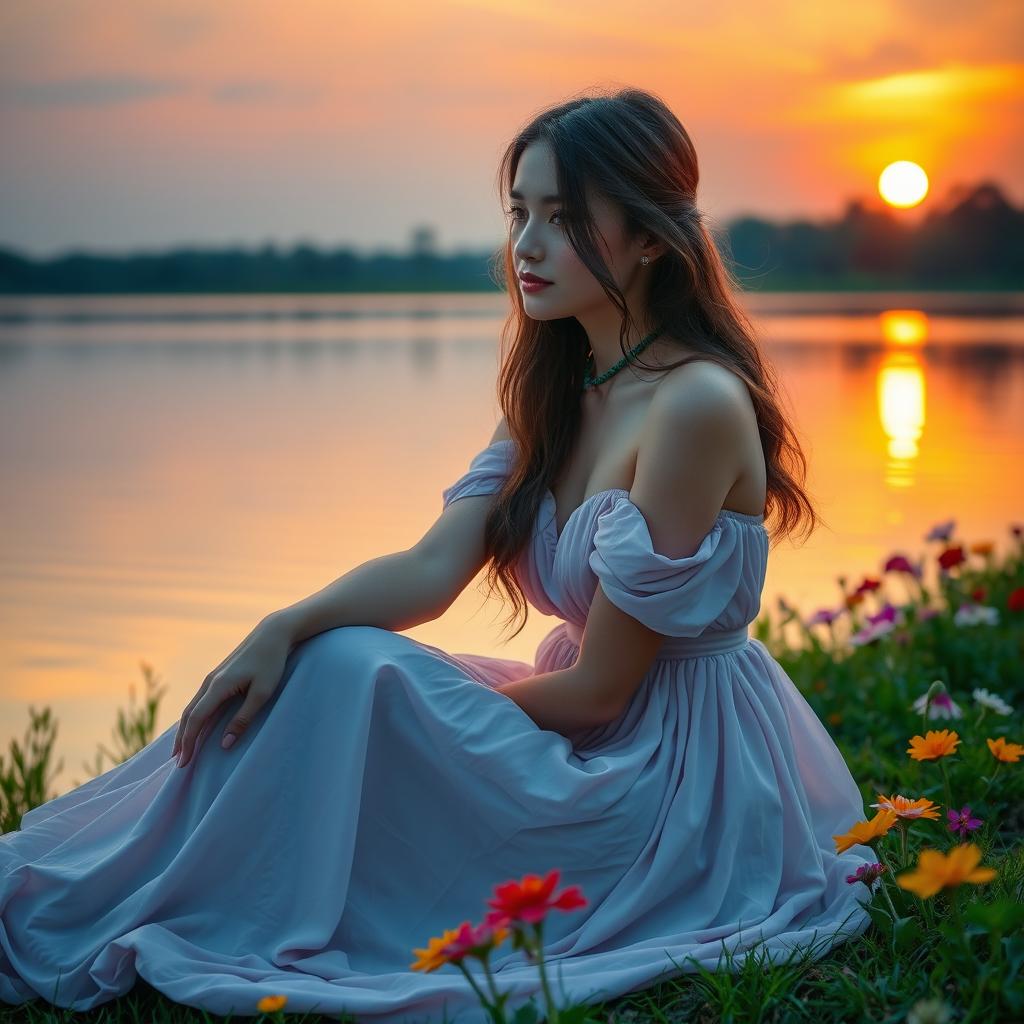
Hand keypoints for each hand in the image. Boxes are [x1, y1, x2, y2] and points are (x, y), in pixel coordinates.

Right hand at [172, 613, 295, 768]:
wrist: (273, 633)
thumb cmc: (272, 662)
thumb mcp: (262, 693)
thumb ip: (243, 719)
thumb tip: (224, 744)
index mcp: (218, 686)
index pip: (196, 719)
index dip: (188, 742)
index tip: (183, 763)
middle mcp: (210, 681)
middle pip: (188, 714)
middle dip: (182, 740)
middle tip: (178, 763)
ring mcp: (213, 677)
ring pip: (192, 707)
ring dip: (185, 729)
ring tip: (181, 749)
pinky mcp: (219, 675)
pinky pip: (200, 700)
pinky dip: (194, 717)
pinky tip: (196, 726)